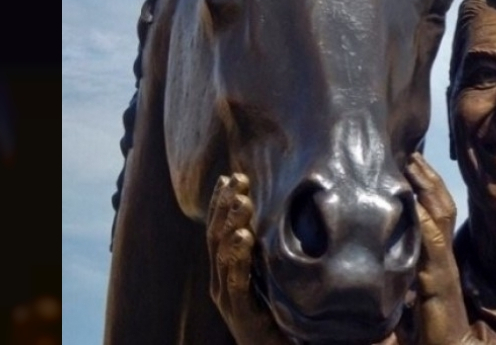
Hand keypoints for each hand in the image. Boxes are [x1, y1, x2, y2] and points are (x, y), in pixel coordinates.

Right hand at [208, 173, 281, 343]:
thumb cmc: (277, 318)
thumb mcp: (270, 279)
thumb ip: (266, 254)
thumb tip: (278, 217)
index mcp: (224, 273)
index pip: (217, 232)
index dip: (220, 204)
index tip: (230, 177)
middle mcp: (220, 283)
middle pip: (216, 238)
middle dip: (225, 206)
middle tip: (236, 180)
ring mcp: (228, 299)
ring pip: (223, 256)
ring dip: (231, 225)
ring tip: (242, 202)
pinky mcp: (241, 314)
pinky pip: (236, 282)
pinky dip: (238, 258)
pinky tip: (243, 238)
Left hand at [404, 153, 475, 344]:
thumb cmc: (427, 330)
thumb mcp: (405, 295)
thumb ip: (396, 275)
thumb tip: (374, 256)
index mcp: (433, 258)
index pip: (433, 212)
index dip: (424, 186)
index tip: (408, 161)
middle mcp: (440, 257)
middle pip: (440, 205)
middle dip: (427, 177)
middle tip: (411, 151)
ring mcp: (442, 267)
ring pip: (440, 218)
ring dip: (427, 189)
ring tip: (414, 164)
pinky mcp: (439, 282)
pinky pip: (434, 246)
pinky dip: (425, 222)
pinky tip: (415, 204)